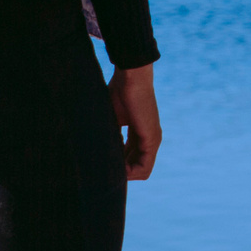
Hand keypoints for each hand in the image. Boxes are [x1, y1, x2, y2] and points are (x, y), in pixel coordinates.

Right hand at [109, 64, 160, 181]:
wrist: (130, 77)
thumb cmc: (119, 92)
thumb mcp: (112, 119)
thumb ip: (110, 135)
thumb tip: (97, 150)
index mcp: (141, 133)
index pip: (132, 158)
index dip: (118, 163)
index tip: (104, 159)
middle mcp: (150, 139)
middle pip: (137, 167)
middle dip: (121, 170)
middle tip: (104, 165)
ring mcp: (153, 140)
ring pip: (141, 171)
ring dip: (124, 173)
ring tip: (108, 166)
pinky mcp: (151, 139)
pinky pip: (143, 167)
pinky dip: (130, 172)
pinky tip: (116, 167)